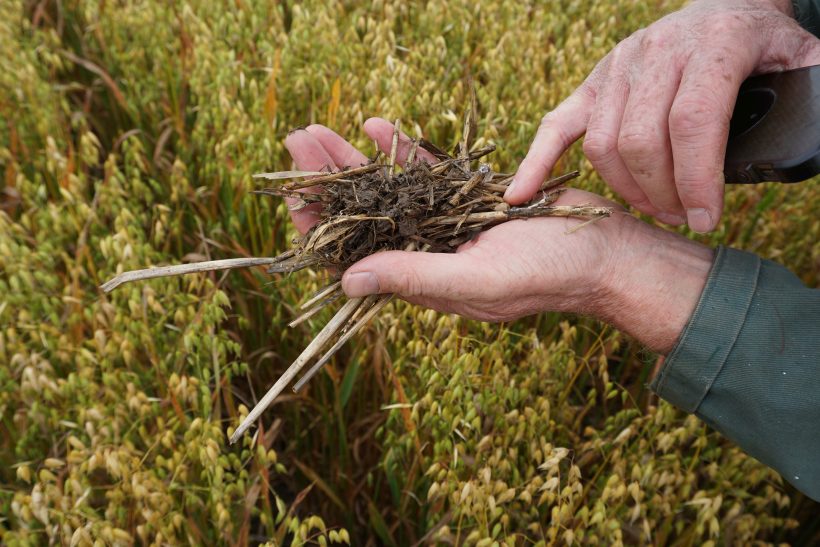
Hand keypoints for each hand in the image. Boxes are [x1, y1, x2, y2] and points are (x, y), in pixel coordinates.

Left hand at [284, 120, 714, 352]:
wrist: (605, 253)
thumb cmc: (547, 274)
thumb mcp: (478, 278)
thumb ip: (415, 277)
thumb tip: (345, 280)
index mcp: (420, 278)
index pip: (352, 253)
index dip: (318, 224)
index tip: (292, 193)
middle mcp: (426, 251)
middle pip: (361, 213)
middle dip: (327, 179)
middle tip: (297, 139)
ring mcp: (446, 222)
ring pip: (386, 188)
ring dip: (353, 159)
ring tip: (318, 129)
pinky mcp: (468, 197)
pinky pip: (426, 171)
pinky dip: (401, 149)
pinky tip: (375, 125)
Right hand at [506, 0, 819, 231]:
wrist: (722, 10)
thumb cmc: (762, 47)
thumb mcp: (802, 62)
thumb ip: (810, 95)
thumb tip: (814, 142)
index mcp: (711, 45)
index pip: (693, 122)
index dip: (698, 179)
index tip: (708, 220)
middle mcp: (656, 51)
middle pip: (642, 140)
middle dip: (663, 193)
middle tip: (686, 218)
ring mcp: (616, 67)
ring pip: (603, 144)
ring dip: (626, 190)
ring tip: (656, 209)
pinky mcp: (592, 83)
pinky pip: (556, 125)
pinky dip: (537, 162)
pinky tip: (520, 196)